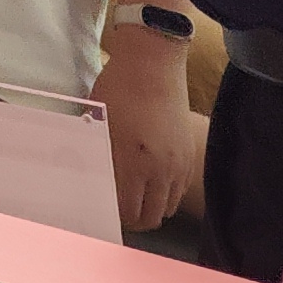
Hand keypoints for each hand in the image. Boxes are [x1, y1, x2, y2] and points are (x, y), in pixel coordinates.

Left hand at [96, 24, 205, 229]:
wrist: (153, 62)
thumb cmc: (118, 88)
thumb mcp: (99, 123)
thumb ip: (100, 157)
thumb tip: (93, 182)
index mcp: (133, 162)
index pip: (127, 212)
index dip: (114, 218)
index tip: (104, 212)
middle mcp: (161, 169)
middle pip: (151, 217)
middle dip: (133, 220)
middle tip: (118, 211)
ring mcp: (179, 163)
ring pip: (169, 206)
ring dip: (152, 208)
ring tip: (135, 198)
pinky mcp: (190, 154)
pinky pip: (180, 189)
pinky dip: (167, 194)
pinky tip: (152, 183)